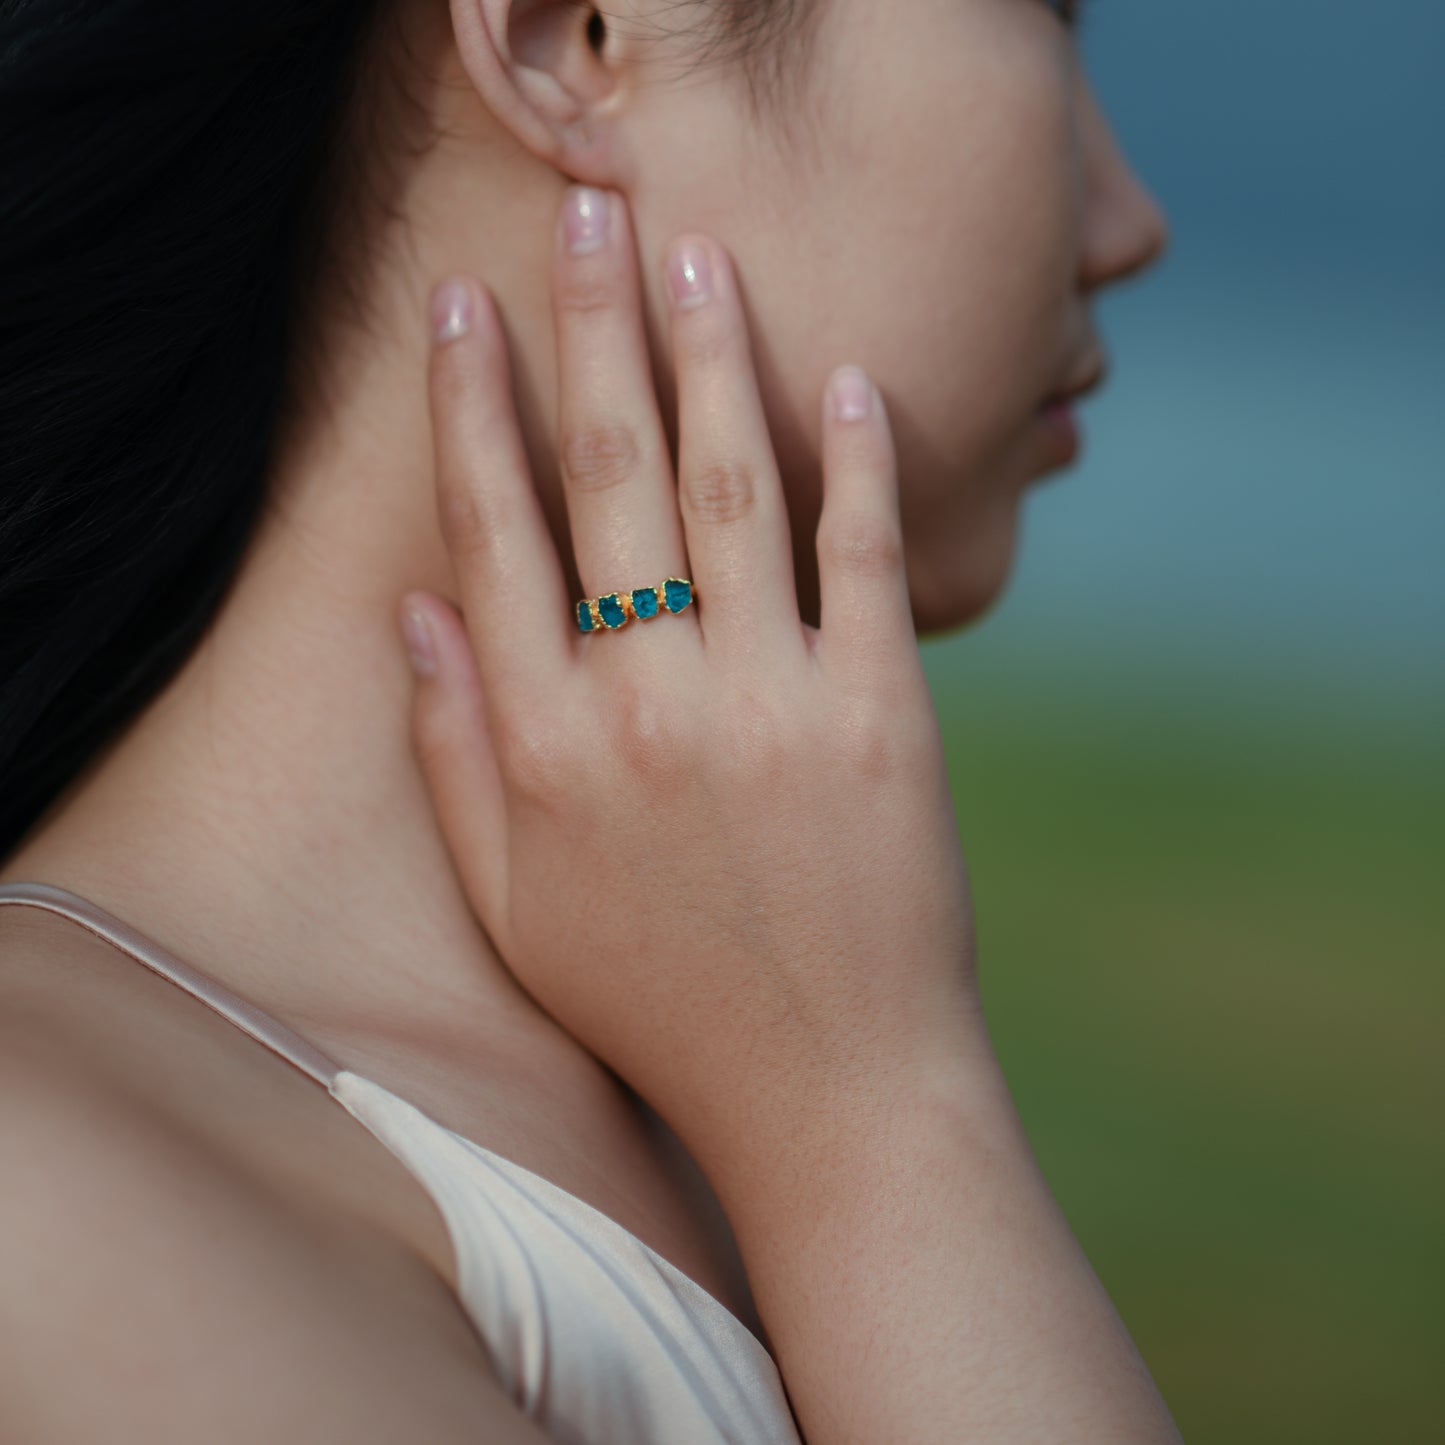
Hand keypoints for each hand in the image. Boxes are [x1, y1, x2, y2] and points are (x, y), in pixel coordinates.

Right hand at [400, 185, 983, 1178]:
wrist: (824, 1090)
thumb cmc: (659, 1000)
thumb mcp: (514, 899)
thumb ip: (451, 753)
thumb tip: (410, 609)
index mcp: (545, 747)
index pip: (494, 534)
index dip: (472, 409)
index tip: (463, 310)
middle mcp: (645, 707)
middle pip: (604, 478)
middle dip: (588, 329)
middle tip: (584, 215)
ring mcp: (768, 705)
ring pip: (727, 490)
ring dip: (710, 359)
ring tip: (698, 255)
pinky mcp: (881, 719)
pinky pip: (862, 560)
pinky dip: (853, 461)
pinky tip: (842, 379)